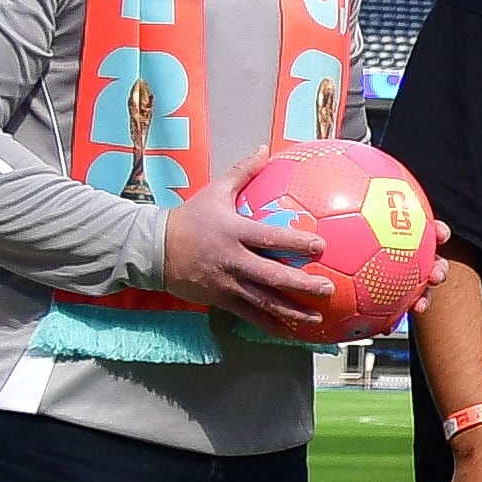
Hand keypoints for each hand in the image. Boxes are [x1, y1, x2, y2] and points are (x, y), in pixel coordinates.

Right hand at [162, 173, 331, 334]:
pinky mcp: (220, 300)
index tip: (320, 246)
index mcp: (234, 232)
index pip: (269, 237)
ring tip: (317, 318)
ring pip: (263, 301)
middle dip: (301, 284)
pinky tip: (290, 332)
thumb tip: (265, 149)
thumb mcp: (214, 192)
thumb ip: (243, 172)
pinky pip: (248, 315)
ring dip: (291, 311)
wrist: (153, 250)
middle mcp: (232, 260)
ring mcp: (226, 283)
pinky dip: (269, 325)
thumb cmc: (189, 218)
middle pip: (271, 275)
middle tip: (327, 288)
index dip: (295, 242)